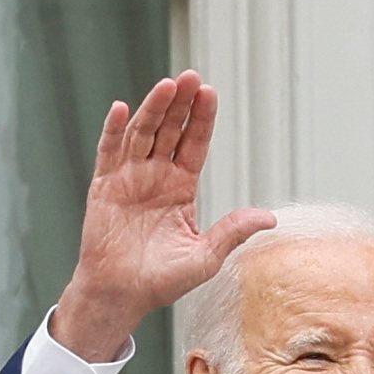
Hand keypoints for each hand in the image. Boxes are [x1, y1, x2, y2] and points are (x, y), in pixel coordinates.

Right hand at [45, 72, 277, 363]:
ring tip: (166, 86)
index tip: (210, 92)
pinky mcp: (103, 188)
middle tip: (191, 76)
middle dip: (180, 104)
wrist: (120, 297)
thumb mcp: (205, 257)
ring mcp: (128, 179)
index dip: (201, 119)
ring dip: (153, 109)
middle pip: (169, 130)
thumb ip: (232, 232)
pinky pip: (107, 153)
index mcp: (180, 188)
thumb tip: (270, 218)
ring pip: (141, 134)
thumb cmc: (161, 282)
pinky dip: (112, 131)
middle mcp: (155, 177)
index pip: (194, 144)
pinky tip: (120, 109)